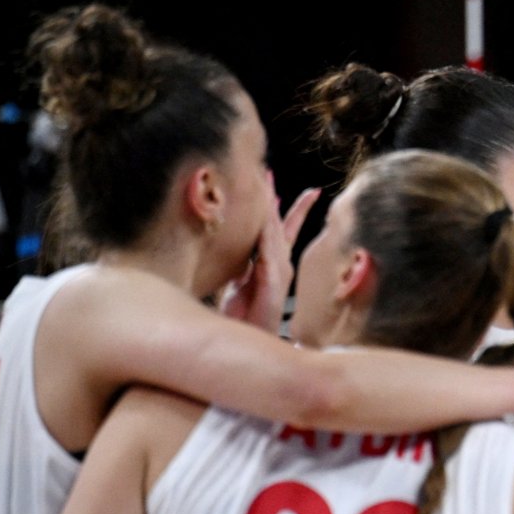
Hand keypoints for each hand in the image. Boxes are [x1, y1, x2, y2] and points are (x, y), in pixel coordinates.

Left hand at [220, 181, 320, 332]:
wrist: (252, 343)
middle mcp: (278, 265)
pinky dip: (268, 233)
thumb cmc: (244, 319)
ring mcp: (279, 272)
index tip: (268, 182)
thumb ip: (240, 267)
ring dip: (270, 208)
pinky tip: (264, 218)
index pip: (274, 228)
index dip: (272, 205)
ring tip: (265, 184)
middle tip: (266, 170)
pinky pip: (270, 252)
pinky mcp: (274, 283)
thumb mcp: (237, 285)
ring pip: (275, 232)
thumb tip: (234, 250)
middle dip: (274, 197)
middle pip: (279, 224)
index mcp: (269, 264)